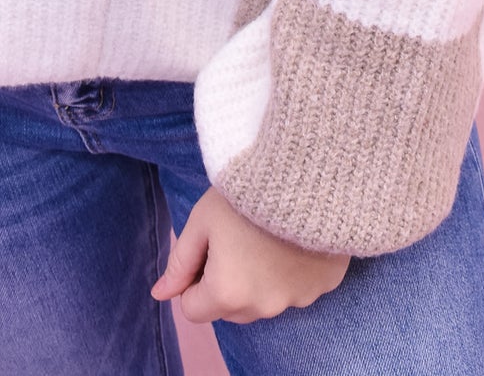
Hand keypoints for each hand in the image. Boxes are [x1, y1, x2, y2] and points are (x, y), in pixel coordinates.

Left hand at [151, 185, 350, 324]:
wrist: (308, 173)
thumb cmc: (246, 194)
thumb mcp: (202, 220)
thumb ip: (180, 261)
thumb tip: (160, 294)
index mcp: (228, 293)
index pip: (193, 309)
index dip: (194, 280)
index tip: (208, 249)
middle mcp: (263, 307)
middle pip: (229, 309)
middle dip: (225, 284)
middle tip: (236, 240)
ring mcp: (298, 300)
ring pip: (263, 301)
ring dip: (258, 282)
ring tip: (265, 237)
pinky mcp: (324, 287)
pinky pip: (297, 289)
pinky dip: (291, 273)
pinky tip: (293, 239)